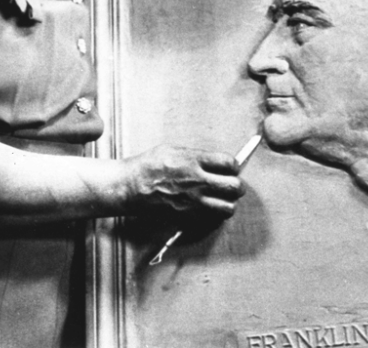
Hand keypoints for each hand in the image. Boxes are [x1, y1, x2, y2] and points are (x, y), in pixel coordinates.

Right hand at [121, 145, 243, 219]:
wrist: (131, 186)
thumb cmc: (149, 165)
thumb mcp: (174, 150)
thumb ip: (198, 156)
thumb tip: (216, 162)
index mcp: (194, 161)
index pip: (229, 163)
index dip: (233, 165)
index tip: (229, 167)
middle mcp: (197, 182)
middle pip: (234, 187)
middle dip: (237, 185)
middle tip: (231, 183)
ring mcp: (193, 202)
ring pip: (228, 207)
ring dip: (229, 202)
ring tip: (221, 197)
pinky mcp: (188, 216)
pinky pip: (213, 218)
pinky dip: (215, 213)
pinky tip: (208, 205)